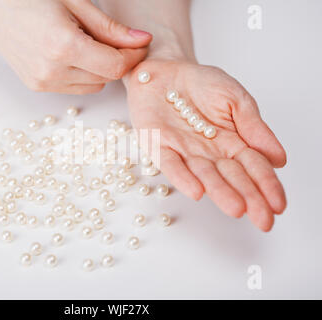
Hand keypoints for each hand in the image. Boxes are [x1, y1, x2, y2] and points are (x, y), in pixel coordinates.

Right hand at [0, 0, 151, 93]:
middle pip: (106, 78)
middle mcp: (52, 70)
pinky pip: (75, 88)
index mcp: (63, 46)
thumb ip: (110, 28)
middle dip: (116, 60)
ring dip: (99, 69)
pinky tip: (70, 54)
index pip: (115, 66)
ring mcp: (43, 82)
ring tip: (83, 42)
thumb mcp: (76, 3)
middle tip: (110, 37)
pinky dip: (82, 74)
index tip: (140, 44)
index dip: (133, 57)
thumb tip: (142, 41)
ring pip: (93, 86)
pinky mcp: (38, 86)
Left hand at [127, 59, 286, 231]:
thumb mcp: (235, 99)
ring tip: (236, 208)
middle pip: (231, 177)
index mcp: (231, 143)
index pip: (253, 167)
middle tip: (263, 220)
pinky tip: (197, 191)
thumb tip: (279, 159)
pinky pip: (170, 163)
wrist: (166, 69)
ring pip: (204, 174)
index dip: (266, 185)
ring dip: (219, 191)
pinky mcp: (158, 145)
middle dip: (248, 197)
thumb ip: (254, 127)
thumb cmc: (202, 84)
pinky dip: (183, 177)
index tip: (279, 206)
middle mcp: (209, 153)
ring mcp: (183, 151)